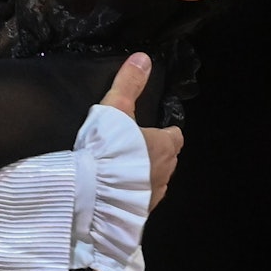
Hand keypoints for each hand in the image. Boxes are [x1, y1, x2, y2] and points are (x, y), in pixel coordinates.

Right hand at [97, 52, 184, 211]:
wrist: (95, 193)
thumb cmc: (110, 146)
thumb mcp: (116, 107)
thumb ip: (129, 83)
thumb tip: (144, 57)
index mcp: (165, 145)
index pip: (175, 137)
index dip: (166, 133)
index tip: (152, 130)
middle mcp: (166, 171)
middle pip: (167, 160)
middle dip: (154, 155)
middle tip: (133, 148)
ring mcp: (154, 195)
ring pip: (155, 181)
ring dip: (143, 176)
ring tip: (121, 170)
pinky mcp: (140, 212)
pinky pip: (140, 199)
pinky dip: (132, 193)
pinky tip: (114, 190)